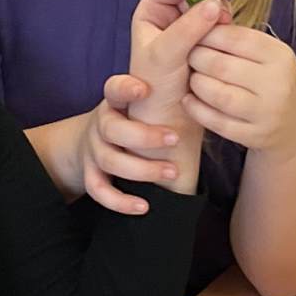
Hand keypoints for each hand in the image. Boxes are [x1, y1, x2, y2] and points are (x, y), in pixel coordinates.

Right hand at [75, 73, 185, 215]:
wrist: (90, 141)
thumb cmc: (133, 121)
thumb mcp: (144, 105)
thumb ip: (168, 97)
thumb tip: (205, 93)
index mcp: (116, 102)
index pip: (114, 89)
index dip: (125, 89)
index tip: (144, 90)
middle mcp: (101, 124)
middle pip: (112, 129)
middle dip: (144, 136)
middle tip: (175, 139)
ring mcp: (93, 150)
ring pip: (109, 160)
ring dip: (142, 169)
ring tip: (172, 173)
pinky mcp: (90, 174)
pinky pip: (98, 190)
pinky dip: (120, 201)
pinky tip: (143, 207)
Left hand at [127, 0, 228, 128]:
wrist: (168, 122)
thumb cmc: (155, 89)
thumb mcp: (165, 56)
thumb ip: (187, 28)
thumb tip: (214, 4)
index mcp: (151, 12)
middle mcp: (169, 17)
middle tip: (222, 8)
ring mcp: (188, 30)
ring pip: (208, 8)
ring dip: (219, 12)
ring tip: (225, 23)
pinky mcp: (206, 44)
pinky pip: (218, 26)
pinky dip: (225, 27)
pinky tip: (229, 32)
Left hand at [184, 23, 295, 157]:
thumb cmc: (271, 81)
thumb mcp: (266, 56)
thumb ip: (237, 37)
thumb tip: (200, 9)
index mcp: (279, 55)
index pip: (233, 37)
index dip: (206, 33)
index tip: (193, 33)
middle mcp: (277, 82)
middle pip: (220, 65)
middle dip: (196, 58)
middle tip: (187, 56)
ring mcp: (267, 112)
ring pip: (216, 94)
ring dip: (196, 84)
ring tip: (191, 78)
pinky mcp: (255, 135)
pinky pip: (216, 121)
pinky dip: (196, 109)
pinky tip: (189, 100)